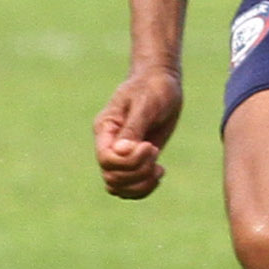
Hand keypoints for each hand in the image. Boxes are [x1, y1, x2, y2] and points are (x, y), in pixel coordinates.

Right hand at [93, 66, 183, 199]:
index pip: (106, 159)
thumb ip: (133, 127)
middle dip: (137, 172)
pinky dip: (144, 187)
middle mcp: (109, 144)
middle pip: (111, 176)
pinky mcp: (135, 160)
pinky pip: (130, 187)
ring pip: (118, 186)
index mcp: (106, 128)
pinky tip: (160, 171)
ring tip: (159, 168)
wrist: (162, 81)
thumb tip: (120, 151)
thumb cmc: (154, 87)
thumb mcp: (146, 104)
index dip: (128, 161)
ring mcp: (121, 154)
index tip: (149, 146)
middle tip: (155, 152)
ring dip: (141, 184)